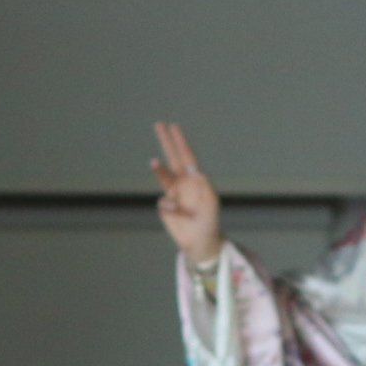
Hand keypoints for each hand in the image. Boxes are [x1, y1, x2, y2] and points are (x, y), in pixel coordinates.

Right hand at [152, 122, 223, 268]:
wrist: (201, 241)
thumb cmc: (210, 220)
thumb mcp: (212, 202)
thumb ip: (205, 185)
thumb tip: (195, 169)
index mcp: (195, 179)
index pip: (187, 156)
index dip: (180, 141)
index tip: (174, 126)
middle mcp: (183, 182)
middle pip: (172, 157)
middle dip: (166, 141)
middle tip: (159, 124)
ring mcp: (173, 194)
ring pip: (162, 175)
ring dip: (158, 168)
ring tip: (154, 161)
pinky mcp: (165, 207)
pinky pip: (164, 202)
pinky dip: (171, 208)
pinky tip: (180, 215)